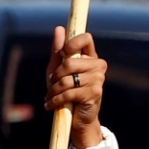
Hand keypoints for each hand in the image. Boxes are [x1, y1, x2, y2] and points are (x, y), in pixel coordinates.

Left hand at [44, 26, 107, 148]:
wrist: (77, 119)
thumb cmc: (67, 92)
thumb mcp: (58, 71)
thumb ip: (58, 51)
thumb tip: (59, 29)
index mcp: (90, 57)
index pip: (86, 38)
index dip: (72, 42)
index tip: (63, 52)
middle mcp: (98, 65)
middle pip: (70, 61)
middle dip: (55, 75)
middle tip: (51, 85)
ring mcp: (98, 79)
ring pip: (67, 78)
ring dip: (53, 90)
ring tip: (50, 97)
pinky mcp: (95, 92)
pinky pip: (69, 92)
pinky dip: (56, 99)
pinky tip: (51, 105)